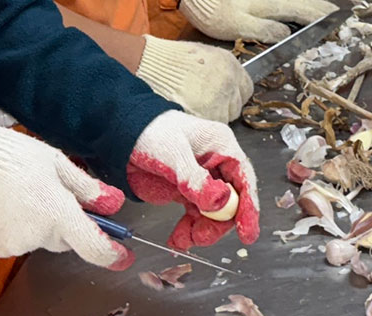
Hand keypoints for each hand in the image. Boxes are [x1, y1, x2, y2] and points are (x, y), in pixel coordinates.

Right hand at [0, 120, 132, 266]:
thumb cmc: (11, 156)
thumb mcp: (57, 163)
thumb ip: (86, 188)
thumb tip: (112, 202)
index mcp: (58, 214)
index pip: (93, 247)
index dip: (111, 253)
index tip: (122, 255)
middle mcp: (37, 236)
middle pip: (64, 239)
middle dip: (65, 221)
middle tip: (56, 193)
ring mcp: (13, 244)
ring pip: (39, 239)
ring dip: (39, 222)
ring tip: (25, 192)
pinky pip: (17, 239)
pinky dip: (17, 225)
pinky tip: (8, 202)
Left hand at [127, 110, 261, 249]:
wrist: (123, 136)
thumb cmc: (151, 132)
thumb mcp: (173, 153)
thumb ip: (194, 179)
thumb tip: (220, 203)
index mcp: (221, 146)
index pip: (243, 178)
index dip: (248, 207)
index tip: (247, 232)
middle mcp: (217, 165)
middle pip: (231, 202)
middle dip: (219, 224)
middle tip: (201, 237)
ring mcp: (202, 182)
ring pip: (214, 214)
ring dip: (203, 231)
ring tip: (185, 239)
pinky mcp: (187, 194)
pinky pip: (195, 218)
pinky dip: (188, 231)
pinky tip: (178, 239)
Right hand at [135, 35, 253, 122]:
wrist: (149, 65)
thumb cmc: (171, 59)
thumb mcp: (205, 55)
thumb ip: (222, 70)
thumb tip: (228, 83)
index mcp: (231, 65)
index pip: (247, 89)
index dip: (234, 95)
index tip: (225, 98)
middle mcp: (229, 82)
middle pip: (237, 107)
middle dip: (224, 108)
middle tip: (205, 104)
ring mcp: (218, 100)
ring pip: (224, 119)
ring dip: (213, 117)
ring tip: (194, 109)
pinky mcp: (205, 115)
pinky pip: (209, 126)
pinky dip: (201, 124)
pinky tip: (188, 113)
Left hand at [178, 0, 336, 43]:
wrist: (201, 1)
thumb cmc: (218, 16)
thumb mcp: (237, 26)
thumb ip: (263, 29)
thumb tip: (287, 34)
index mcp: (267, 2)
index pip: (300, 9)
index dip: (319, 18)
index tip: (335, 24)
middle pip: (303, 2)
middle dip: (323, 11)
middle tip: (341, 21)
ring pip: (298, 1)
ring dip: (316, 9)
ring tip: (332, 16)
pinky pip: (291, 3)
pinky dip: (305, 8)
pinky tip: (310, 13)